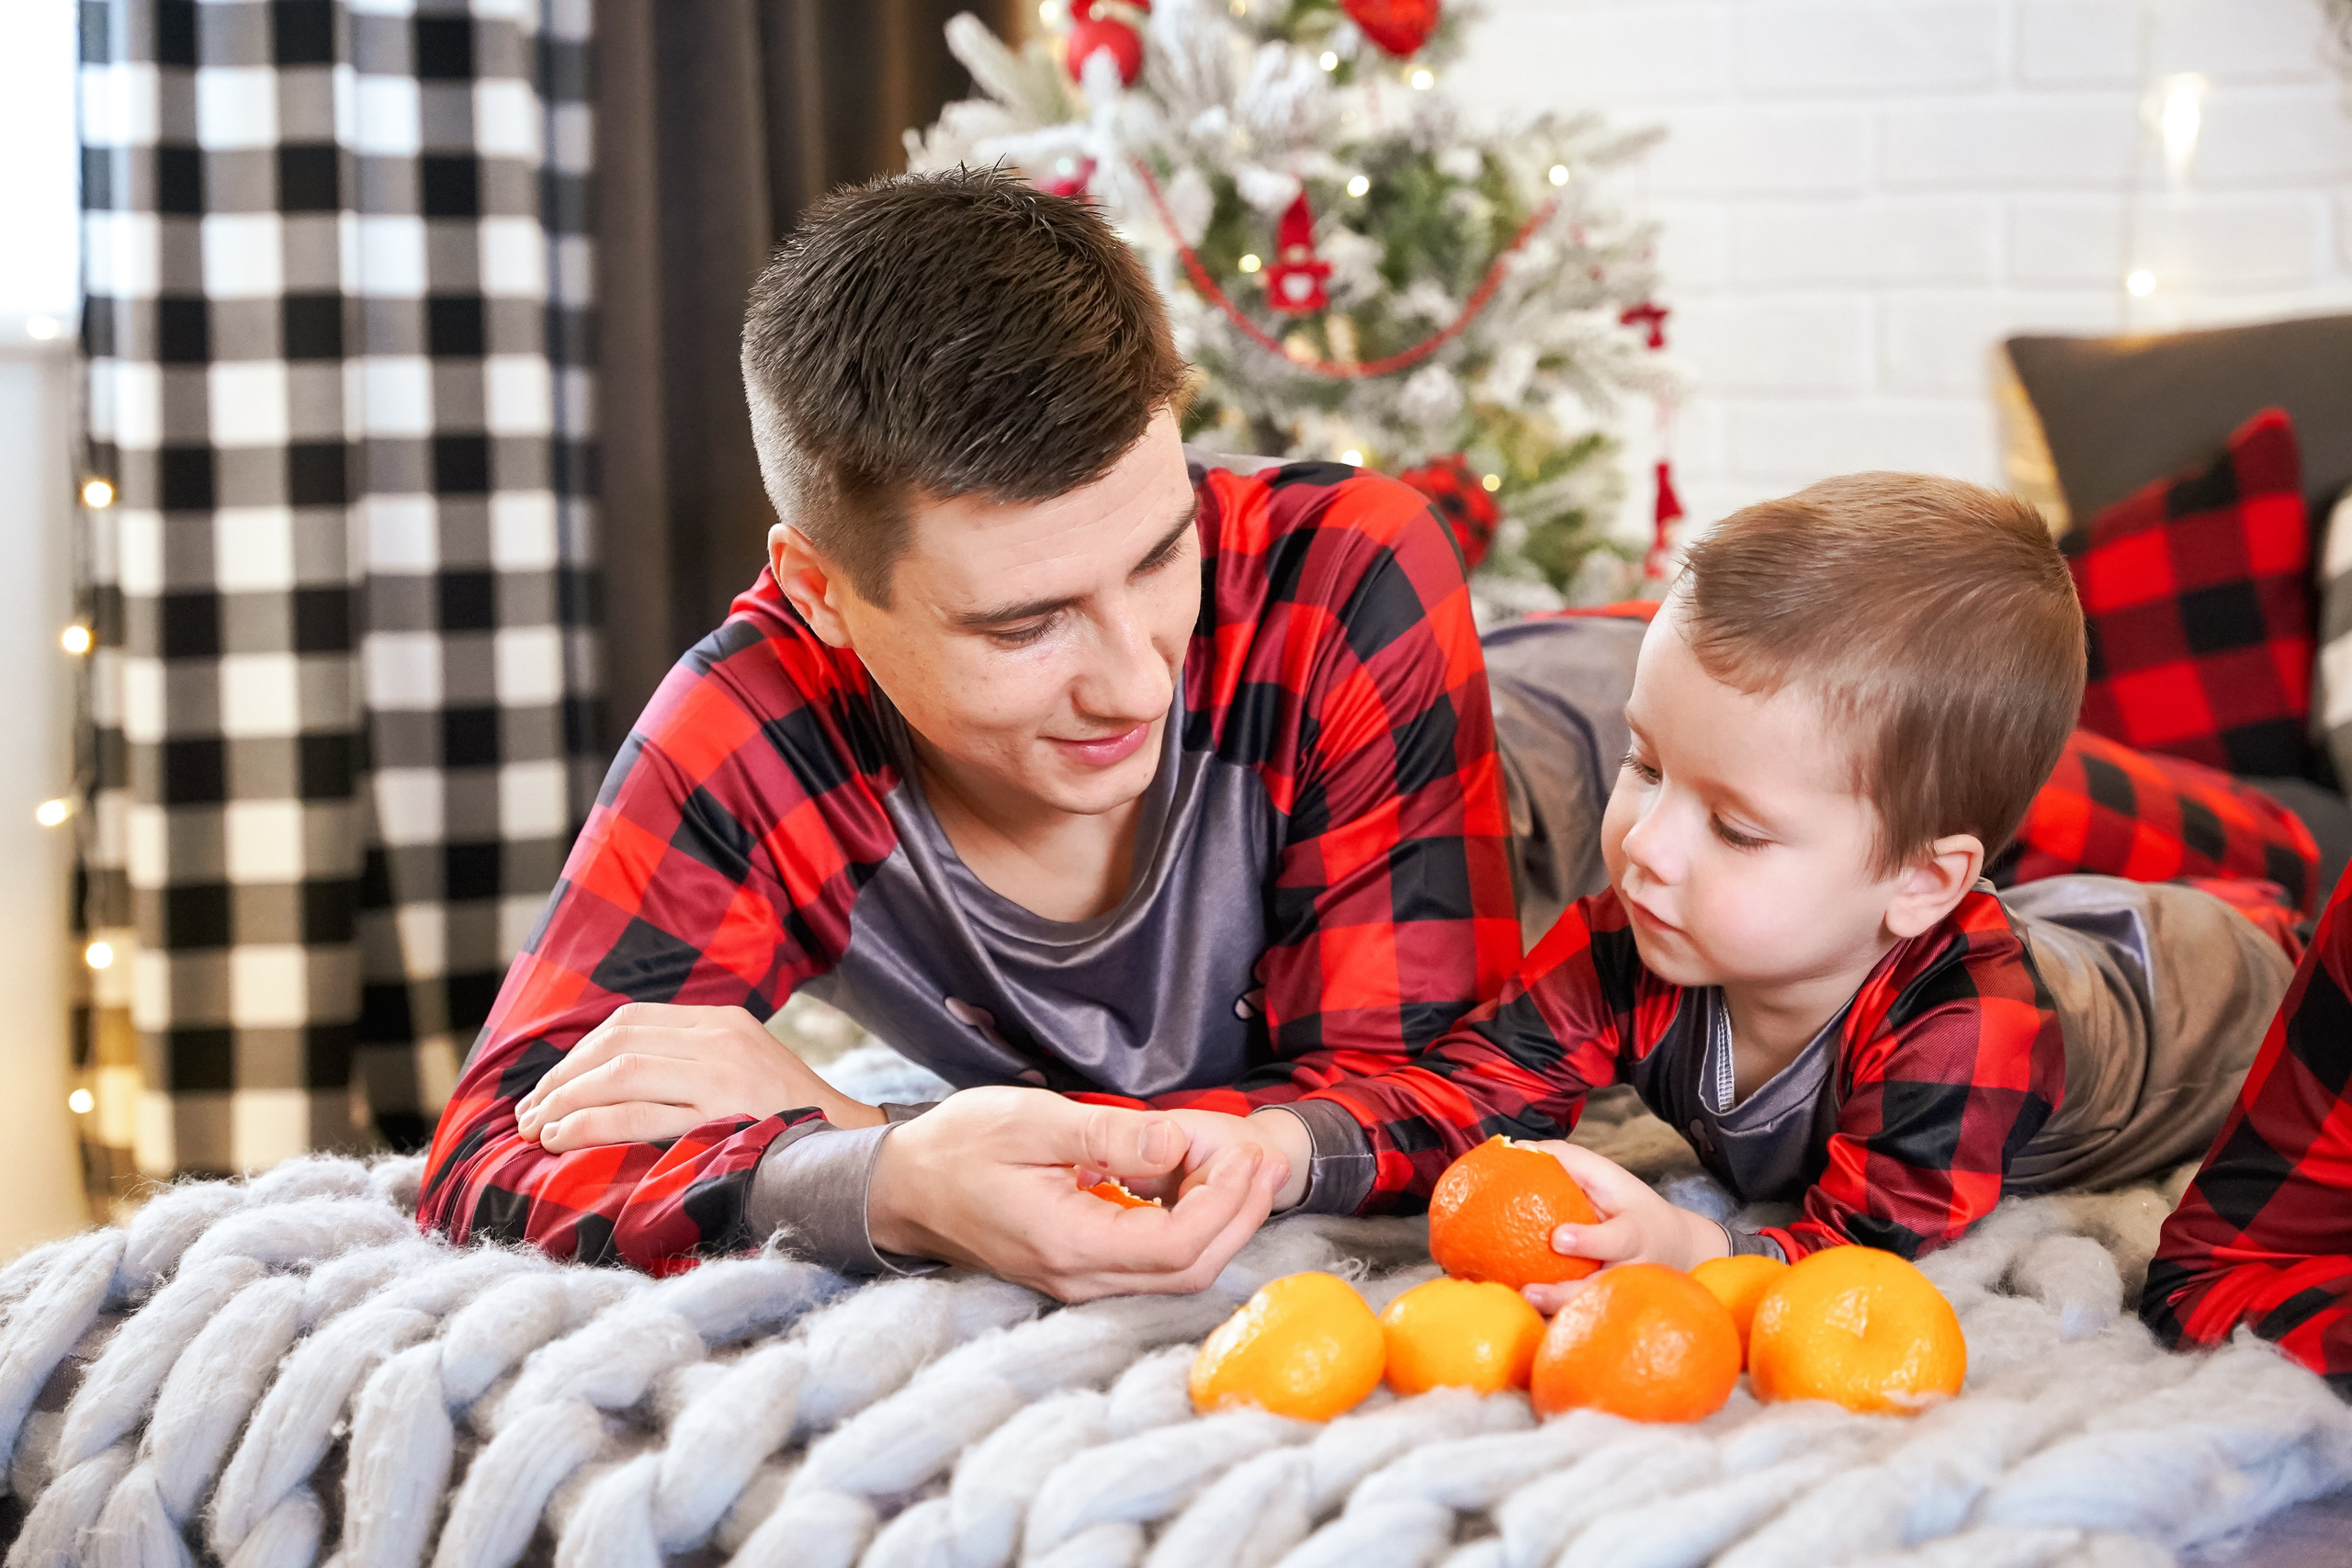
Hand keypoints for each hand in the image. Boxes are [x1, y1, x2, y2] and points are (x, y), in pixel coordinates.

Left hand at [514, 1003, 886, 1151]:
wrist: (854, 1151)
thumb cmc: (789, 1122)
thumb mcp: (743, 1072)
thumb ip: (690, 1065)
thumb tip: (610, 1082)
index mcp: (723, 1022)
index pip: (629, 1022)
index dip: (577, 1054)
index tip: (548, 1087)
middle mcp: (720, 1038)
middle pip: (616, 1044)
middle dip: (560, 1079)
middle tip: (526, 1115)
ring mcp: (723, 1074)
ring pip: (618, 1075)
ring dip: (565, 1102)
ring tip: (536, 1130)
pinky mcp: (721, 1114)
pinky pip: (636, 1114)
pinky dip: (589, 1125)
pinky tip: (563, 1139)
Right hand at [867, 1086, 1290, 1301]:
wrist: (901, 1186)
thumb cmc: (958, 1146)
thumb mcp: (1033, 1121)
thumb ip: (1109, 1135)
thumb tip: (1177, 1144)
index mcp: (1067, 1244)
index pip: (1177, 1247)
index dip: (1228, 1205)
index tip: (1249, 1154)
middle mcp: (1078, 1278)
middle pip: (1189, 1270)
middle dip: (1239, 1216)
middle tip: (1264, 1160)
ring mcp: (1078, 1281)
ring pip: (1175, 1272)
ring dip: (1220, 1222)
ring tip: (1243, 1167)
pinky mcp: (1079, 1269)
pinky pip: (1151, 1262)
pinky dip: (1189, 1226)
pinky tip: (1197, 1182)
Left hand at [1518, 1140, 1728, 1313]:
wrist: (1676, 1249)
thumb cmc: (1631, 1208)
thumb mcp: (1610, 1179)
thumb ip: (1570, 1162)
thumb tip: (1519, 1148)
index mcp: (1635, 1237)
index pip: (1615, 1240)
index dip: (1589, 1241)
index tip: (1559, 1238)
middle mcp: (1631, 1273)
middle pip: (1600, 1289)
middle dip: (1565, 1294)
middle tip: (1529, 1291)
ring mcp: (1622, 1299)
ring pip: (1590, 1313)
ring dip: (1555, 1316)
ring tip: (1521, 1311)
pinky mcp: (1610, 1313)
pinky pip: (1582, 1322)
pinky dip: (1555, 1324)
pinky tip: (1524, 1320)